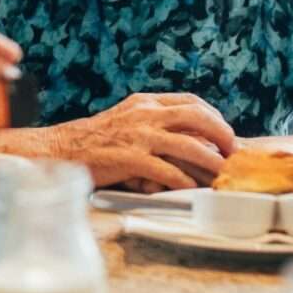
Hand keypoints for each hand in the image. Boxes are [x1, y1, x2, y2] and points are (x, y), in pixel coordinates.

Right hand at [50, 93, 234, 190]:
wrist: (59, 149)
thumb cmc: (93, 140)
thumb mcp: (125, 119)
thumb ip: (152, 122)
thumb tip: (188, 139)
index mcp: (144, 102)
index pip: (190, 102)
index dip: (214, 117)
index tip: (225, 132)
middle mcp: (144, 114)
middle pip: (197, 117)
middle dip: (222, 134)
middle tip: (232, 152)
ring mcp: (138, 136)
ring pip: (189, 145)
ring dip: (211, 161)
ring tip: (222, 174)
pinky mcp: (130, 159)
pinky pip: (167, 170)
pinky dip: (184, 181)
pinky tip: (192, 190)